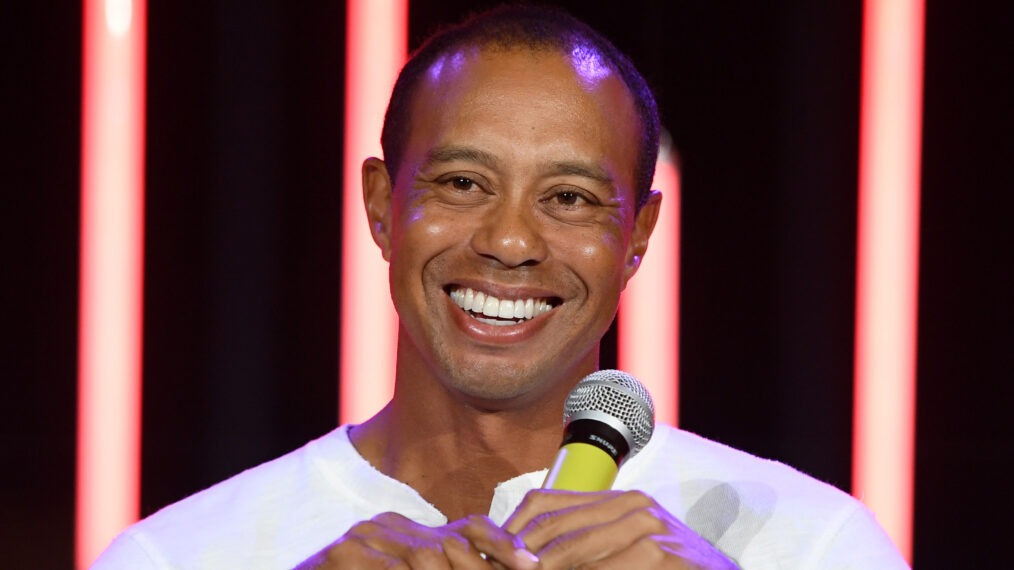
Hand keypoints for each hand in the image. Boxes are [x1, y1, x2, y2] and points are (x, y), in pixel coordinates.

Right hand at [295, 511, 540, 568]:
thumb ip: (442, 567)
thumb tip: (500, 566)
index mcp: (411, 529)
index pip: (469, 527)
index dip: (502, 545)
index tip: (532, 566)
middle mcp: (391, 525)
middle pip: (453, 544)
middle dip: (483, 567)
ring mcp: (365, 537)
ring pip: (428, 559)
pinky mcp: (343, 555)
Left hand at [503, 489, 738, 568]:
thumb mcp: (627, 550)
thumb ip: (587, 546)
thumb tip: (526, 556)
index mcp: (620, 501)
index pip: (547, 505)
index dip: (512, 529)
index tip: (488, 553)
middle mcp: (634, 508)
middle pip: (553, 527)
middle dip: (519, 555)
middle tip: (495, 566)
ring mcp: (650, 531)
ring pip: (573, 552)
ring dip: (543, 568)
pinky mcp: (662, 556)